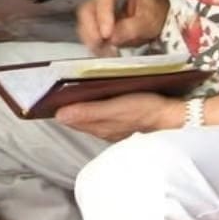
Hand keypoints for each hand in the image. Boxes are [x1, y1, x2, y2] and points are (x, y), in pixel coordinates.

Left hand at [54, 92, 181, 141]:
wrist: (173, 118)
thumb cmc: (144, 110)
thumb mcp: (114, 108)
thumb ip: (88, 112)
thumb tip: (59, 115)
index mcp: (98, 126)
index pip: (70, 118)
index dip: (58, 108)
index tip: (45, 95)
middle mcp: (103, 129)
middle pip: (79, 118)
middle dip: (67, 107)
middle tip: (54, 90)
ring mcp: (114, 127)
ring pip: (91, 117)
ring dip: (81, 106)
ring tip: (71, 91)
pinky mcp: (125, 122)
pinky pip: (104, 115)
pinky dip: (96, 107)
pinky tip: (98, 98)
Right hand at [77, 0, 168, 55]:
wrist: (157, 18)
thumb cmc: (155, 13)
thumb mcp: (149, 21)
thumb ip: (131, 28)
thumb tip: (112, 39)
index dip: (103, 16)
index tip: (106, 35)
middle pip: (87, 10)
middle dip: (91, 30)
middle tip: (100, 46)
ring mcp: (97, 9)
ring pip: (84, 22)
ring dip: (90, 39)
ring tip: (103, 52)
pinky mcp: (95, 22)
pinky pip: (87, 32)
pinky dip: (92, 43)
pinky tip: (102, 52)